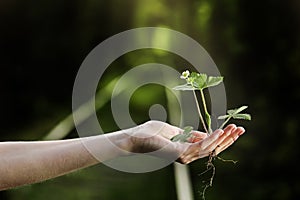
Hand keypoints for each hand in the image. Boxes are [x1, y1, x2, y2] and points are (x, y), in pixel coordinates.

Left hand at [126, 120, 244, 163]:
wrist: (135, 137)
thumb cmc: (152, 132)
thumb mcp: (176, 131)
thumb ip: (191, 134)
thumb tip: (206, 134)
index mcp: (186, 149)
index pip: (209, 146)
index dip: (222, 138)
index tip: (233, 128)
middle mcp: (187, 155)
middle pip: (212, 149)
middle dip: (227, 140)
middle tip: (240, 130)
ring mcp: (184, 156)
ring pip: (209, 149)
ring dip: (222, 139)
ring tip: (233, 129)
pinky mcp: (179, 153)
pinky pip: (200, 147)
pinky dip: (211, 139)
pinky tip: (219, 132)